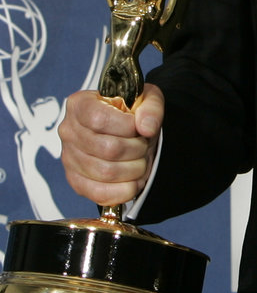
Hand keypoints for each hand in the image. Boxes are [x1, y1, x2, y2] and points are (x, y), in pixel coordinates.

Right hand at [58, 83, 163, 206]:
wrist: (127, 131)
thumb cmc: (132, 113)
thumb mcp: (147, 98)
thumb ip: (151, 108)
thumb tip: (146, 127)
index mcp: (80, 104)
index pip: (99, 119)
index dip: (126, 127)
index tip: (138, 128)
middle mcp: (68, 131)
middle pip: (107, 148)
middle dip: (136, 149)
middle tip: (144, 145)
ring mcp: (69, 158)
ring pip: (106, 172)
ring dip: (134, 169)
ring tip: (140, 160)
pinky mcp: (75, 181)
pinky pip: (99, 193)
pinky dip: (124, 190)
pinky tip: (134, 180)